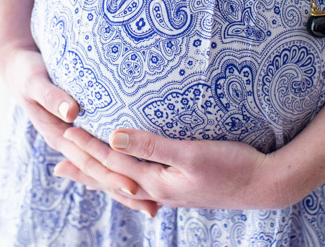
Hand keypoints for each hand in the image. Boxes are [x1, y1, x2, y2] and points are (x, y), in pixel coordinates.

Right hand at [0, 46, 161, 216]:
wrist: (20, 71)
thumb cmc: (27, 74)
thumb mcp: (36, 83)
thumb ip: (52, 97)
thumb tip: (72, 113)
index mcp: (58, 137)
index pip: (88, 163)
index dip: (111, 175)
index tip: (133, 187)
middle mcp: (69, 144)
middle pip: (100, 172)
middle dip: (125, 189)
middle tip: (153, 207)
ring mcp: (76, 140)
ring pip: (104, 167)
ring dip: (127, 181)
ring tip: (154, 202)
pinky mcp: (84, 130)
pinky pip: (105, 152)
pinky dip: (123, 162)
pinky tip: (144, 169)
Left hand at [54, 127, 293, 210]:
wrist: (266, 184)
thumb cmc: (233, 165)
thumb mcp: (192, 153)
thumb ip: (152, 145)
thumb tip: (114, 135)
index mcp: (156, 182)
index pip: (112, 162)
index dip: (87, 146)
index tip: (66, 132)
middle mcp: (158, 191)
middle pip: (112, 179)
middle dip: (85, 168)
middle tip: (58, 160)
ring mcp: (170, 192)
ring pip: (125, 185)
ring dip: (101, 177)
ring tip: (81, 172)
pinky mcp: (181, 188)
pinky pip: (142, 185)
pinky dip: (125, 180)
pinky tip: (128, 178)